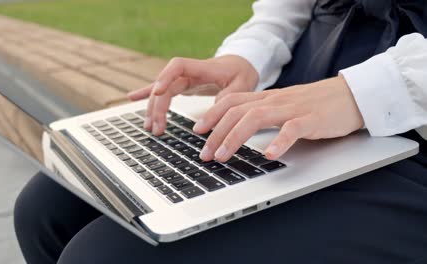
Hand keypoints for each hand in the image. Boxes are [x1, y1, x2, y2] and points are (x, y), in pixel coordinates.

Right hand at [127, 55, 258, 135]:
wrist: (241, 65)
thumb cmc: (242, 73)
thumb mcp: (243, 85)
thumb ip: (228, 97)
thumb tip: (212, 112)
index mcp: (202, 67)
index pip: (178, 66)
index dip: (165, 77)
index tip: (157, 91)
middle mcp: (188, 72)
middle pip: (165, 85)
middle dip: (158, 106)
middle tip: (157, 128)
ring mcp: (183, 79)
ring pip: (161, 92)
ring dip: (153, 109)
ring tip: (150, 128)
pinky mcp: (182, 85)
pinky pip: (163, 90)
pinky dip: (147, 94)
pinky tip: (132, 97)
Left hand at [193, 75, 364, 161]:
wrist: (350, 95)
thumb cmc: (315, 104)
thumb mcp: (283, 104)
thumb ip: (262, 112)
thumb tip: (237, 127)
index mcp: (267, 98)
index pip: (231, 101)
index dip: (211, 114)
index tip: (198, 130)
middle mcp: (275, 101)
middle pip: (237, 112)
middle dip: (216, 133)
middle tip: (204, 153)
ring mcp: (292, 109)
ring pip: (256, 118)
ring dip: (235, 138)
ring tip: (223, 155)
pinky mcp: (311, 120)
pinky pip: (292, 130)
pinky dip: (278, 142)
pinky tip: (268, 155)